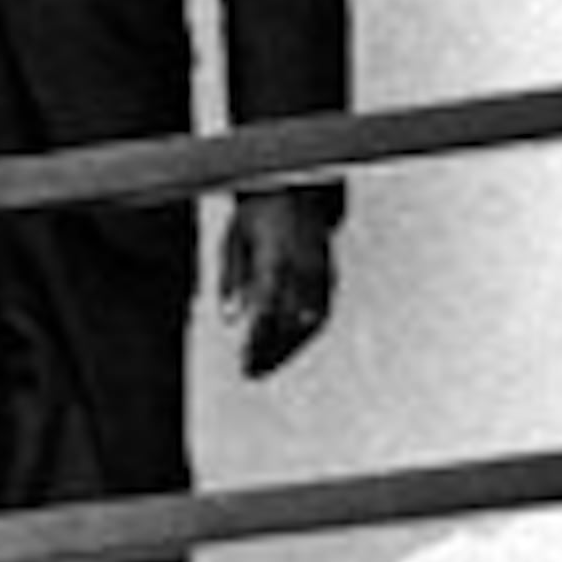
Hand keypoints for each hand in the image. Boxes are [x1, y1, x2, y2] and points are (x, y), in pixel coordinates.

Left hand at [221, 189, 337, 378]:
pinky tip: (288, 347)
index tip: (245, 362)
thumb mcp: (234, 239)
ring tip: (265, 366)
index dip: (258, 341)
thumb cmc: (257, 213)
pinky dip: (304, 334)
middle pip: (290, 324)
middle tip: (251, 373)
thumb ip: (231, 279)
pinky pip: (321, 313)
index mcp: (276, 259)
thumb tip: (229, 318)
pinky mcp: (331, 276)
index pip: (268, 311)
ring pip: (310, 324)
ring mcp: (322, 274)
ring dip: (289, 349)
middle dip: (271, 353)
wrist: (298, 187)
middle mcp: (303, 270)